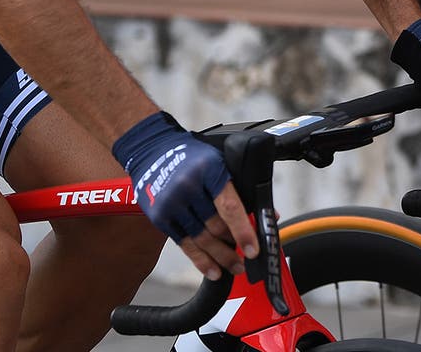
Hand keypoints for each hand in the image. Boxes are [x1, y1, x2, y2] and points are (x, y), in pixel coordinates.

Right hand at [112, 112, 256, 279]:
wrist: (153, 149)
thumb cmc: (194, 157)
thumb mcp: (221, 161)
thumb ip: (242, 188)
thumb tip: (268, 215)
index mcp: (209, 170)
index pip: (230, 206)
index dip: (243, 230)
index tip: (254, 249)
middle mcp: (188, 187)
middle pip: (215, 226)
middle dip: (234, 246)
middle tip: (248, 259)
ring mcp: (171, 203)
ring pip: (200, 239)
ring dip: (220, 257)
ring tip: (234, 267)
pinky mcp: (160, 217)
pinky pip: (184, 244)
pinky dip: (200, 260)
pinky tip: (212, 270)